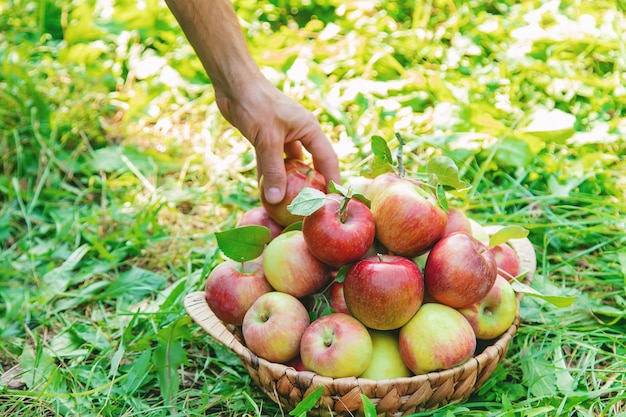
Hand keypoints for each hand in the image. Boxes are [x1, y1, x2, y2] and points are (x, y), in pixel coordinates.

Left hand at [215, 76, 339, 203]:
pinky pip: (271, 163)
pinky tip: (265, 193)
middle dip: (310, 186)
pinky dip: (269, 176)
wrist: (234, 84)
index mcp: (310, 129)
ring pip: (289, 166)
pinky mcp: (266, 139)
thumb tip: (276, 199)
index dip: (332, 181)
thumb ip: (273, 170)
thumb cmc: (256, 104)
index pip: (327, 160)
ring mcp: (283, 137)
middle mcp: (300, 134)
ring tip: (288, 205)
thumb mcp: (267, 139)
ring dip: (287, 183)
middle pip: (310, 164)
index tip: (334, 201)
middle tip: (310, 208)